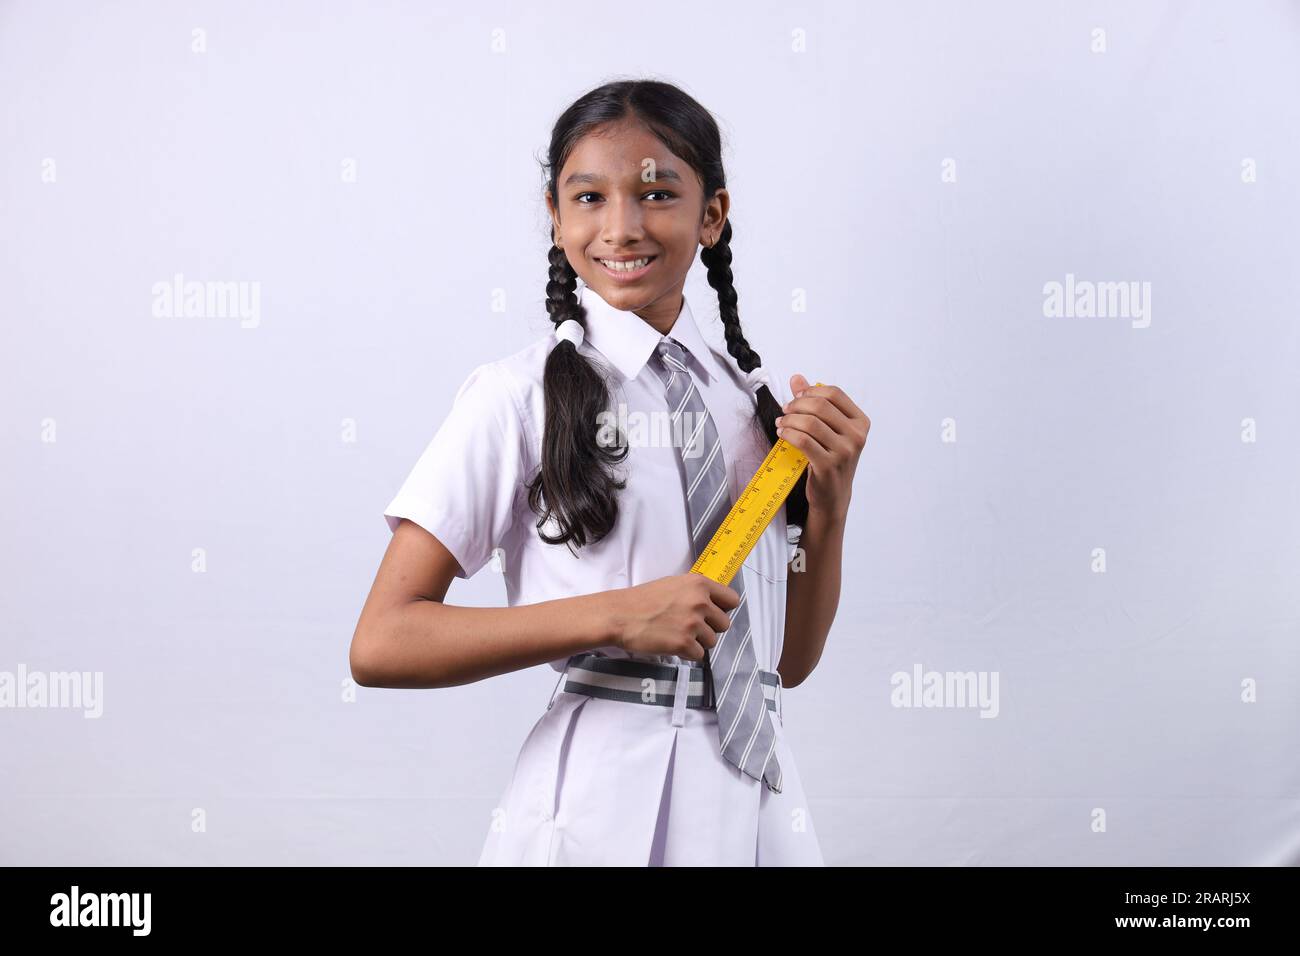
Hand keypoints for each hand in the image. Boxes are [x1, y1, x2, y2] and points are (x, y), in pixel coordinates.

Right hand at [611, 574, 738, 661]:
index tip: (713, 614)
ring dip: (698, 642)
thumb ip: (695, 592)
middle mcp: (700, 602)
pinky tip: (672, 644)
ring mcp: (693, 623)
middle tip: (690, 627)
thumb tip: (713, 603)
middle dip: (710, 628)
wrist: (619, 615)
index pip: (732, 600)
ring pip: (712, 641)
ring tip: (677, 634)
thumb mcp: (673, 584)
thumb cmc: (642, 600)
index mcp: (699, 584)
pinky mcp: (684, 643)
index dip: (722, 609)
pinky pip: (699, 655)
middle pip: (724, 624)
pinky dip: (687, 654)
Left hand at [775, 375, 869, 519]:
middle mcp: (857, 436)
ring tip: (781, 423)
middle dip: (797, 405)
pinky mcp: (828, 466)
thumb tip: (797, 379)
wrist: (832, 496)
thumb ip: (813, 403)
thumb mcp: (827, 430)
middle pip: (820, 406)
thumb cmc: (830, 459)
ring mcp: (844, 452)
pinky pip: (803, 441)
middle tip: (785, 411)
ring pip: (810, 423)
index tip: (796, 398)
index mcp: (860, 422)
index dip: (811, 392)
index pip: (834, 394)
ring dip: (789, 420)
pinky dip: (788, 433)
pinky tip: (783, 433)